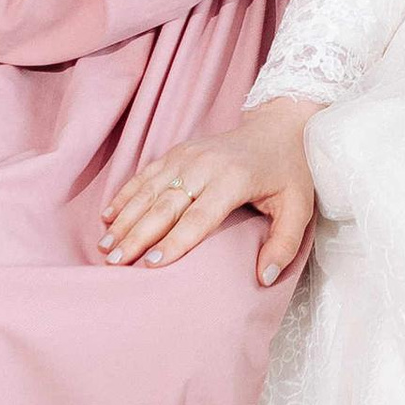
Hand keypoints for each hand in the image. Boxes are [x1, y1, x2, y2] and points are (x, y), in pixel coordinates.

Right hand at [98, 95, 323, 285]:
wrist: (279, 126)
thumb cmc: (290, 172)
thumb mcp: (299, 209)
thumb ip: (284, 245)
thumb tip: (265, 278)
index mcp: (233, 180)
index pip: (198, 217)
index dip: (174, 242)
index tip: (151, 264)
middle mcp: (204, 165)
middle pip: (165, 206)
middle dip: (137, 235)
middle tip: (115, 263)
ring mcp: (187, 155)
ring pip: (148, 190)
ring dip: (124, 219)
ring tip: (105, 248)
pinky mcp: (177, 151)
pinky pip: (145, 175)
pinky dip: (125, 196)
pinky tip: (108, 217)